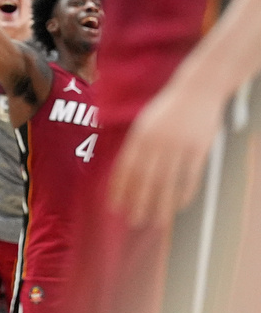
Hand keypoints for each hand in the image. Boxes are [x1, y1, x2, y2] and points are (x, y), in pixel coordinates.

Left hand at [108, 78, 217, 228]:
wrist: (197, 90)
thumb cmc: (167, 109)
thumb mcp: (144, 122)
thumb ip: (135, 145)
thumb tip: (121, 172)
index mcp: (140, 135)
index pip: (126, 167)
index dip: (119, 188)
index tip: (115, 206)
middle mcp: (157, 142)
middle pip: (145, 178)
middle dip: (138, 202)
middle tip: (133, 220)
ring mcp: (179, 146)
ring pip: (168, 182)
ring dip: (160, 204)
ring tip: (155, 222)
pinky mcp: (199, 149)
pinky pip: (190, 177)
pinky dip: (184, 193)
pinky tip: (178, 206)